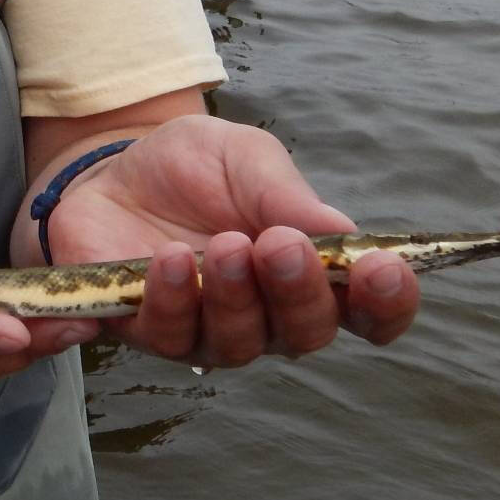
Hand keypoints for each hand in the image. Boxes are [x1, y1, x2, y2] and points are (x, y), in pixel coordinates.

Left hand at [41, 116, 417, 367]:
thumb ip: (287, 195)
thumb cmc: (197, 168)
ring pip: (237, 342)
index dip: (385, 302)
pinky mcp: (148, 329)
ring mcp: (209, 329)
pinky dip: (168, 299)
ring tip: (223, 246)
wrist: (114, 165)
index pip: (366, 311)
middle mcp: (269, 315)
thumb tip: (345, 232)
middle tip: (281, 245)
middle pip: (304, 332)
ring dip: (234, 297)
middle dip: (299, 291)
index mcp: (309, 273)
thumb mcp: (246, 157)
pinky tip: (167, 261)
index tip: (382, 269)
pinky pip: (165, 332)